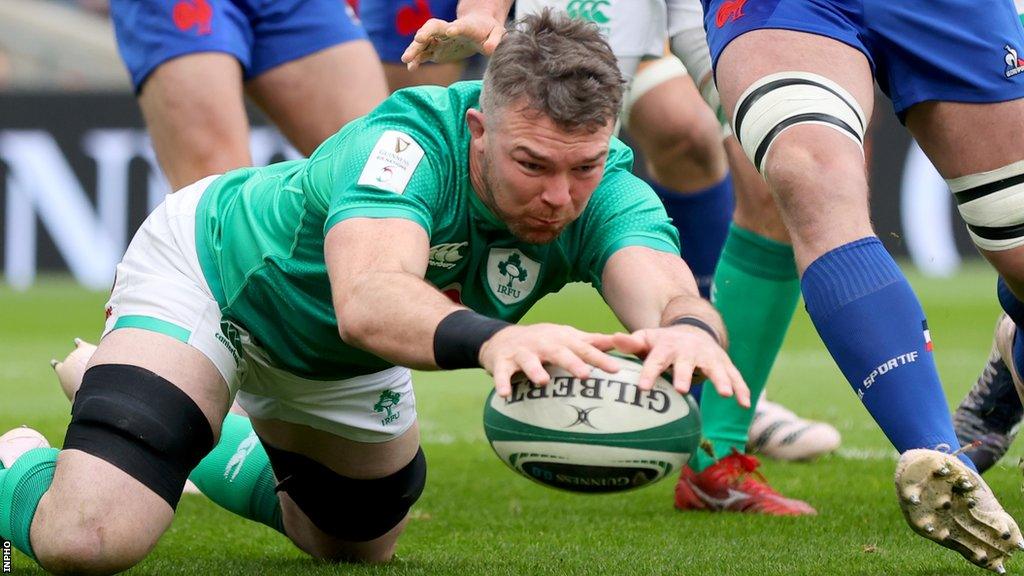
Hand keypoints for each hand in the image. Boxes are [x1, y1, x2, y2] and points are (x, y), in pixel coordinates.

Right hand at [401, 14, 505, 68]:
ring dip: (415, 49)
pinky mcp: (437, 50)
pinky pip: (424, 54)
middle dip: (425, 33)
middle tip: (418, 41)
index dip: (454, 28)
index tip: (450, 32)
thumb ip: (495, 40)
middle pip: (433, 29)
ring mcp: (441, 40)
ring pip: (425, 41)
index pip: (458, 26)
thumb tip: (489, 49)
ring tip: (406, 60)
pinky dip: (417, 60)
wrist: (479, 27)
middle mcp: (449, 31)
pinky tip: (411, 68)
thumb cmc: (489, 30)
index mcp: (466, 26)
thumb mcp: (497, 33)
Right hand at [479, 323, 619, 397]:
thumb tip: (619, 341)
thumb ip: (591, 341)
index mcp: (560, 339)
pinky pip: (501, 373)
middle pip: (559, 353)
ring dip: (535, 370)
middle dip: (572, 362)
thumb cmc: (542, 342)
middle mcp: (542, 344)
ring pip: (529, 361)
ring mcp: (521, 352)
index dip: (600, 358)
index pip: (583, 349)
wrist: (502, 338)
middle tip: (585, 374)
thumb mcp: (565, 337)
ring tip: (543, 381)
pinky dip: (502, 382)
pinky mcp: (501, 362)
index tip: (616, 369)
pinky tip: (505, 394)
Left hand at [612, 326, 749, 406]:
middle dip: (684, 375)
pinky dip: (741, 389)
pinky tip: (745, 404)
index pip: (655, 360)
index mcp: (667, 347)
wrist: (693, 331)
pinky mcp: (724, 364)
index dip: (649, 373)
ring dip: (721, 380)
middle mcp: (688, 351)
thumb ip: (630, 343)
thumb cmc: (663, 343)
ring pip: (715, 369)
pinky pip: (735, 376)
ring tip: (724, 395)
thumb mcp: (646, 339)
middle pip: (685, 363)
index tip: (643, 388)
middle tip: (682, 389)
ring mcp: (709, 357)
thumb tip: (612, 338)